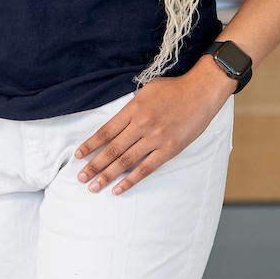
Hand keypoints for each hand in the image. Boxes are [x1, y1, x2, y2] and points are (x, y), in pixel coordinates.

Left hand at [74, 56, 235, 194]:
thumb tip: (118, 120)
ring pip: (125, 161)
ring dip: (107, 175)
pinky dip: (131, 180)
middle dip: (93, 165)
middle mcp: (141, 125)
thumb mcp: (146, 90)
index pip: (105, 131)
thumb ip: (131, 106)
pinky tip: (118, 189)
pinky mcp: (169, 149)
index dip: (90, 145)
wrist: (201, 91)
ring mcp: (155, 138)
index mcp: (133, 109)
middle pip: (112, 149)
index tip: (78, 156)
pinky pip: (146, 168)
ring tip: (93, 186)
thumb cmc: (173, 88)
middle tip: (80, 178)